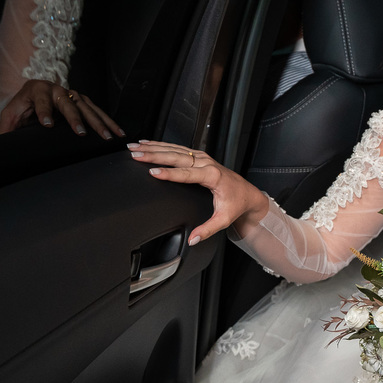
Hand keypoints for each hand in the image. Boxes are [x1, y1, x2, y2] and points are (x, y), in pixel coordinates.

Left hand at [0, 79, 124, 139]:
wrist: (32, 97)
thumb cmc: (21, 109)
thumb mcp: (10, 117)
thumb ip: (6, 130)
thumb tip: (0, 148)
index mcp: (35, 89)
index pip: (40, 100)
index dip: (44, 111)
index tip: (47, 124)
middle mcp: (55, 88)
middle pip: (67, 102)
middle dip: (75, 117)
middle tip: (80, 132)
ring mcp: (71, 93)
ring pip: (86, 106)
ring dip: (98, 121)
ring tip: (107, 136)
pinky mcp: (81, 100)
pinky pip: (96, 110)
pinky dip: (107, 121)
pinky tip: (116, 132)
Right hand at [126, 140, 268, 244]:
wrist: (247, 193)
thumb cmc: (236, 204)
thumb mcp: (224, 219)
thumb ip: (207, 229)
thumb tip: (193, 239)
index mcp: (212, 176)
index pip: (186, 174)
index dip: (169, 173)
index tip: (153, 172)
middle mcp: (206, 163)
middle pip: (176, 157)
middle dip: (154, 155)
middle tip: (136, 154)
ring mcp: (202, 158)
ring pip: (174, 149)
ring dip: (153, 147)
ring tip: (135, 146)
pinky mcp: (199, 156)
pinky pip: (177, 148)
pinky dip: (161, 145)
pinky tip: (148, 144)